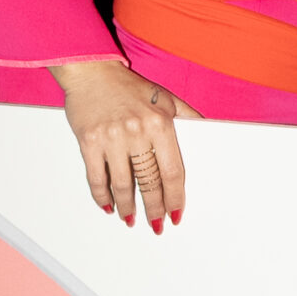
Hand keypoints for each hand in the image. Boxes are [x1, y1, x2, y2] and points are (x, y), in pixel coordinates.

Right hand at [51, 58, 200, 227]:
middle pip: (149, 182)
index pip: (172, 171)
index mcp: (159, 123)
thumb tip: (207, 129)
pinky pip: (96, 177)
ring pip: (122, 185)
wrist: (91, 70)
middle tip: (157, 225)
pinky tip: (109, 206)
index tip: (176, 213)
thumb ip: (186, 115)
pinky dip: (102, 196)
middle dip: (154, 208)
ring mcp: (110, 138)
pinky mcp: (88, 142)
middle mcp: (136, 132)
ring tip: (132, 219)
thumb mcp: (165, 97)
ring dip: (128, 207)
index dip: (175, 197)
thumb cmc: (128, 86)